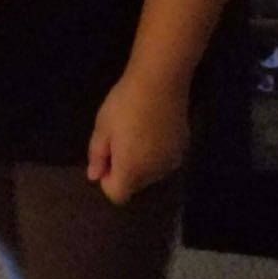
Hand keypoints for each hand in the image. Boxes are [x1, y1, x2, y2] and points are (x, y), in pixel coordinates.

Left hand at [86, 73, 189, 204]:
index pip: (117, 195)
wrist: (160, 83)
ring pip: (150, 174)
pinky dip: (155, 153)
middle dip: (123, 170)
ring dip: (140, 162)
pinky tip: (152, 129)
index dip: (107, 180)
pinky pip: (163, 161)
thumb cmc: (125, 104)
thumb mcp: (103, 127)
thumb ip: (97, 155)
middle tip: (118, 140)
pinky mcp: (183, 149)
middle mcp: (154, 173)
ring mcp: (171, 162)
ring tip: (135, 132)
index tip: (105, 157)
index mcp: (131, 171)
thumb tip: (94, 176)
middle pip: (134, 185)